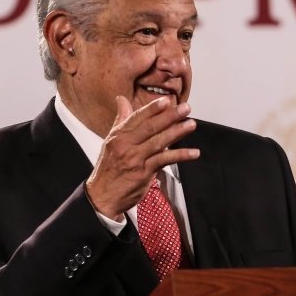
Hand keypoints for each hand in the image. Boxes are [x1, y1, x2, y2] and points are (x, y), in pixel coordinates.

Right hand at [85, 96, 198, 218]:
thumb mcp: (111, 141)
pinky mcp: (144, 173)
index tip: (166, 100)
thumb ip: (121, 120)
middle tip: (185, 108)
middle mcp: (125, 145)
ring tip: (191, 124)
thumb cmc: (108, 168)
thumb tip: (122, 99)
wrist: (102, 196)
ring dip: (177, 132)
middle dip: (169, 116)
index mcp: (118, 136)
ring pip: (159, 142)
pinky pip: (165, 161)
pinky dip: (180, 155)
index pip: (137, 117)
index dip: (152, 108)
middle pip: (150, 127)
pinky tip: (193, 153)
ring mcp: (135, 159)